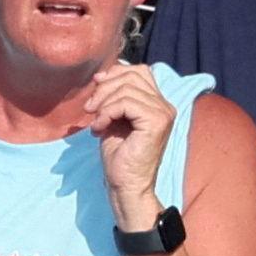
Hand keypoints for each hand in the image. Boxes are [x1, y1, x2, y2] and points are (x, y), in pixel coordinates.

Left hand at [85, 62, 176, 211]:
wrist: (126, 185)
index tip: (97, 86)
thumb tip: (103, 74)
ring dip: (103, 103)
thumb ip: (114, 96)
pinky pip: (126, 103)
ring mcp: (163, 113)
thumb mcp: (114, 117)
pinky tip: (99, 129)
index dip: (116, 73)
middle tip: (89, 108)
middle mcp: (165, 106)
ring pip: (127, 88)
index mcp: (158, 103)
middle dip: (105, 87)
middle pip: (133, 75)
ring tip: (95, 122)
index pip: (140, 71)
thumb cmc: (119, 156)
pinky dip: (107, 113)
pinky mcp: (156, 122)